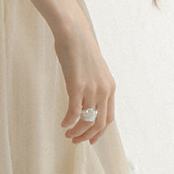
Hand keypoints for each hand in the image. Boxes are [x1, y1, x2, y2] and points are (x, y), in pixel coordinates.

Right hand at [53, 16, 115, 145]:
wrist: (74, 33)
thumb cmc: (80, 50)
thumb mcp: (93, 71)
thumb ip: (94, 87)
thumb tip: (85, 103)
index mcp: (110, 87)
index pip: (109, 118)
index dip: (99, 133)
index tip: (89, 139)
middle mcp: (104, 90)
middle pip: (100, 124)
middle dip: (87, 136)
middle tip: (75, 140)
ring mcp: (92, 89)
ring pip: (87, 120)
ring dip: (76, 131)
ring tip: (67, 133)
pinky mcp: (77, 86)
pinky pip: (74, 112)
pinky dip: (69, 122)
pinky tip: (63, 124)